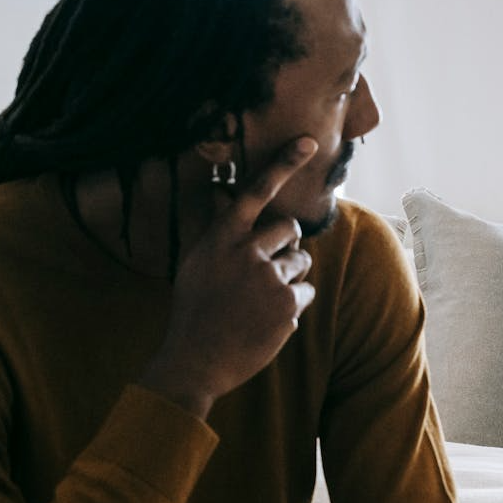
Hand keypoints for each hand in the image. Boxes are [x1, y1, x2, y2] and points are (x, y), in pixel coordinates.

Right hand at [139, 137, 319, 415]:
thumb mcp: (198, 266)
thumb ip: (225, 241)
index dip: (282, 164)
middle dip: (288, 245)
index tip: (307, 142)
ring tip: (264, 301)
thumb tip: (254, 221)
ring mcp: (268, 278)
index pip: (254, 191)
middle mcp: (245, 252)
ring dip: (292, 277)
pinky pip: (307, 293)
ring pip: (302, 262)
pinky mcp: (287, 305)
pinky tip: (270, 322)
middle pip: (290, 228)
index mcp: (220, 238)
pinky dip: (294, 306)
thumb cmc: (196, 313)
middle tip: (270, 269)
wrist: (196, 361)